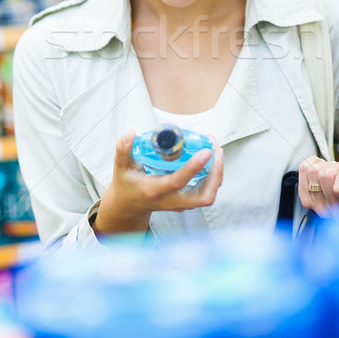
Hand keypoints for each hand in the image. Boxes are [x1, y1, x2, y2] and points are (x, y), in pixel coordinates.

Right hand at [93, 129, 223, 235]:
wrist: (128, 206)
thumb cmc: (126, 184)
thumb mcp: (121, 167)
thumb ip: (123, 149)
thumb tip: (131, 132)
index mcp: (154, 190)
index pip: (177, 182)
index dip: (193, 167)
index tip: (206, 151)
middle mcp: (170, 200)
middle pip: (203, 197)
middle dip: (216, 174)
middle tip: (216, 150)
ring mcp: (180, 204)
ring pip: (208, 196)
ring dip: (217, 174)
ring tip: (216, 151)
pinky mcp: (186, 202)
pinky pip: (205, 192)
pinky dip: (213, 176)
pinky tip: (211, 158)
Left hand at [298, 155, 338, 218]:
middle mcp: (336, 212)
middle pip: (325, 175)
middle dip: (334, 167)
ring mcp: (318, 207)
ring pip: (313, 171)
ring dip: (323, 166)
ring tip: (331, 172)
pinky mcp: (305, 199)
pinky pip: (303, 169)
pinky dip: (312, 163)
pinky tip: (321, 170)